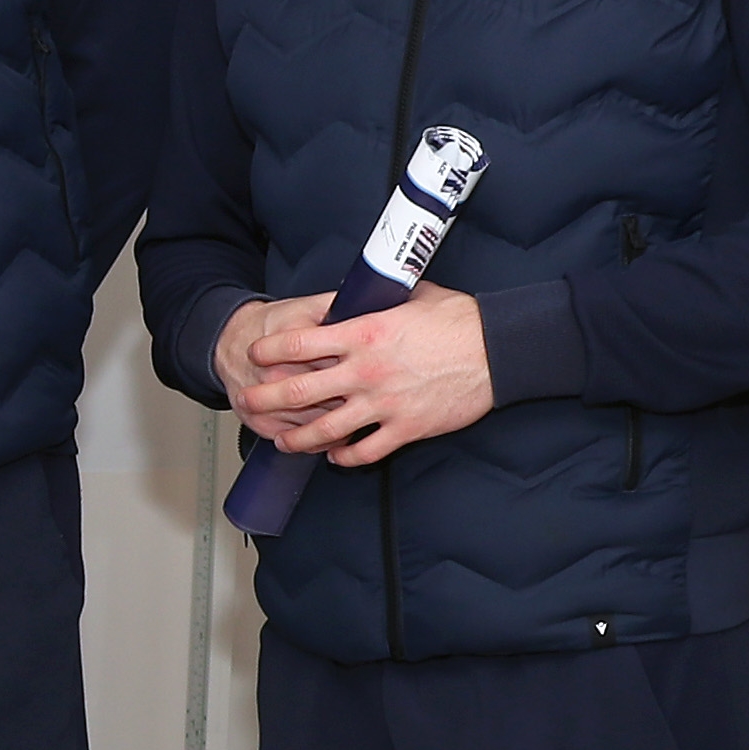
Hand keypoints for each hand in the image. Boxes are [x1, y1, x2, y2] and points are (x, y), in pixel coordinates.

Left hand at [231, 279, 495, 467]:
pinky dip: (346, 457)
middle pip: (298, 392)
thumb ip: (376, 300)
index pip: (298, 342)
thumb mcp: (410, 297)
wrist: (500, 350)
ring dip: (298, 439)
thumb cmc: (459, 319)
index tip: (256, 355)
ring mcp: (384, 404)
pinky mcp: (406, 428)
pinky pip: (365, 451)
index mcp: (362, 334)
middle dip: (265, 399)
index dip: (270, 350)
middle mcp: (365, 372)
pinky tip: (337, 456)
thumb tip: (356, 292)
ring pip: (324, 430)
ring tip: (283, 442)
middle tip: (249, 403)